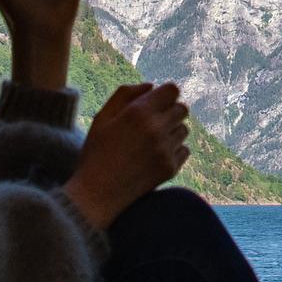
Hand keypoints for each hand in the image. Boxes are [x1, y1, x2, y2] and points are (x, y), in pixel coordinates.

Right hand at [62, 81, 189, 230]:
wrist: (96, 195)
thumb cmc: (96, 153)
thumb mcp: (102, 118)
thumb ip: (125, 94)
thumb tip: (151, 86)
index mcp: (138, 112)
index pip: (172, 90)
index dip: (164, 95)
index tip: (155, 103)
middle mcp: (156, 129)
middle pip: (182, 109)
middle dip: (170, 112)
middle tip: (153, 123)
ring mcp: (165, 150)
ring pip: (184, 130)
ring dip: (172, 131)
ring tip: (151, 142)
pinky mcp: (170, 168)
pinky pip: (184, 150)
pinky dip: (174, 150)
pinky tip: (155, 156)